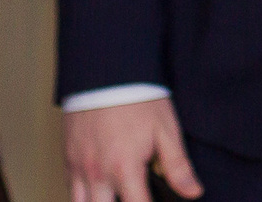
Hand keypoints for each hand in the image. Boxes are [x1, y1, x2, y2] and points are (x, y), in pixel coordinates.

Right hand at [66, 98, 201, 201]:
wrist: (106, 72)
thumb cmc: (138, 98)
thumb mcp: (166, 129)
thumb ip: (177, 166)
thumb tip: (193, 193)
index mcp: (124, 168)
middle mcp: (98, 174)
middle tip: (137, 195)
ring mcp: (80, 169)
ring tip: (118, 195)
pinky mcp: (68, 160)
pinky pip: (71, 193)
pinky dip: (84, 199)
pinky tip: (100, 194)